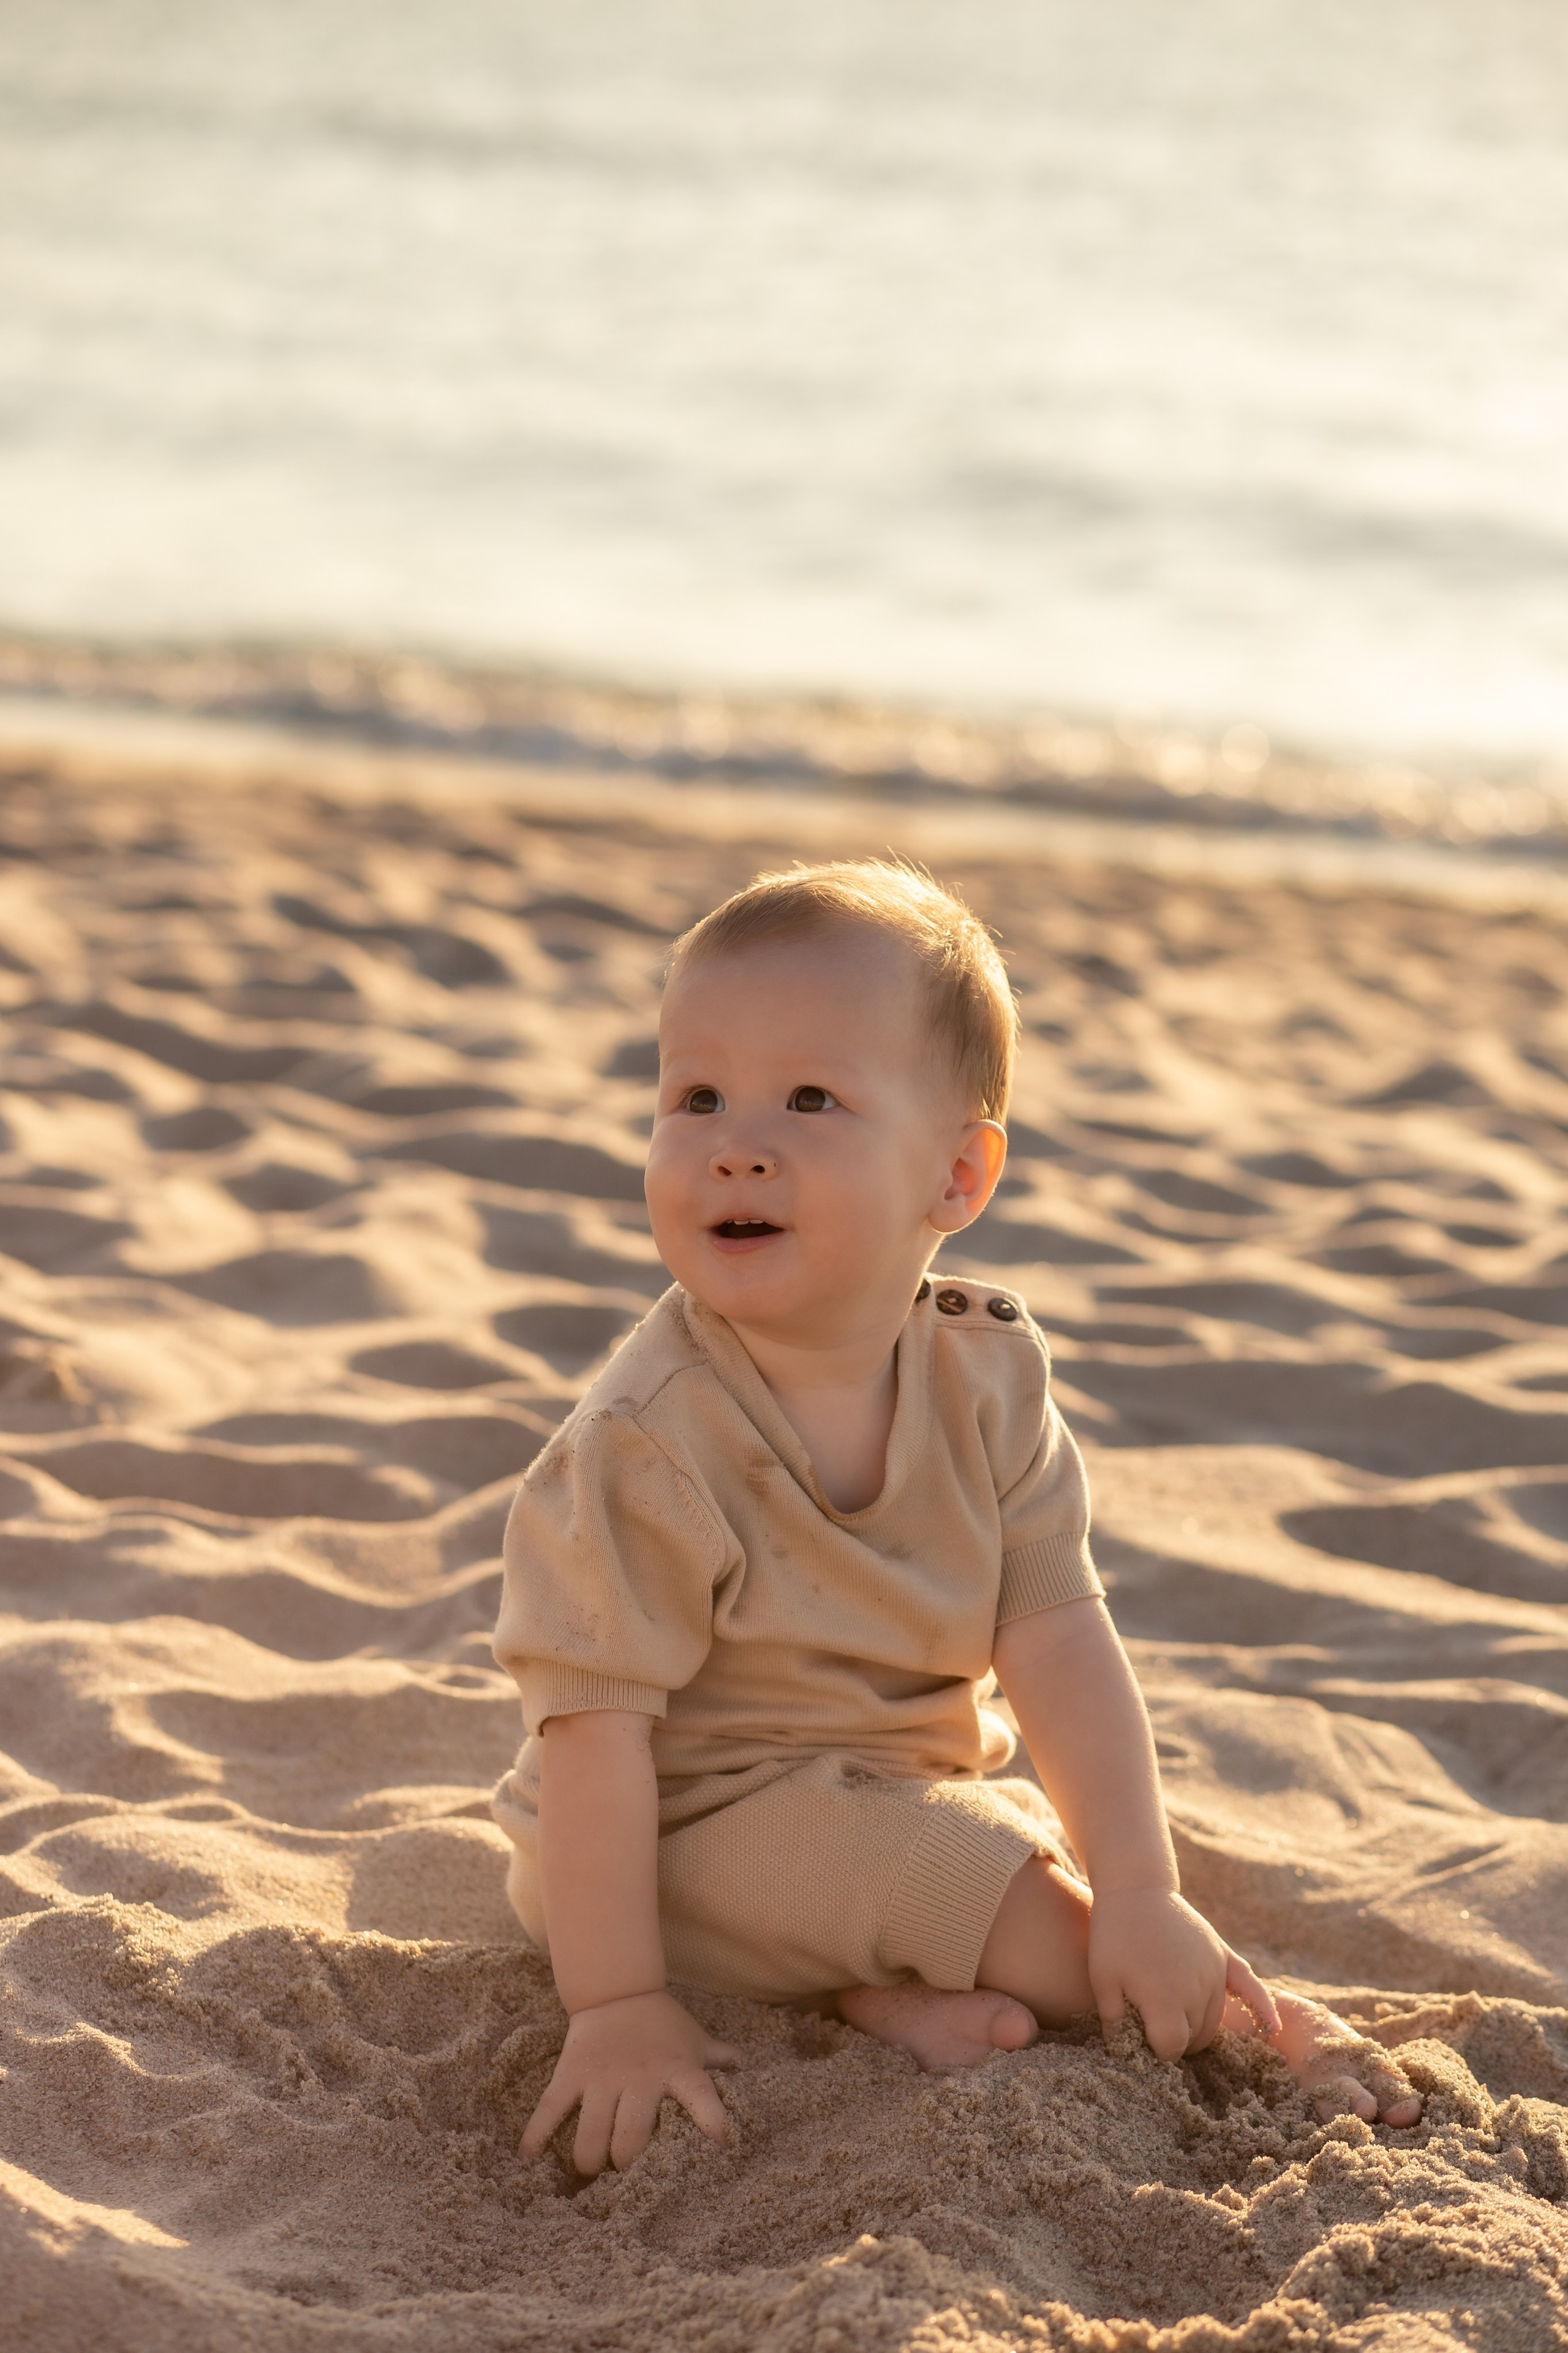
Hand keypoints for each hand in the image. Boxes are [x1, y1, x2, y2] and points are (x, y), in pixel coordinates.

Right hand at [521, 1989, 739, 2176]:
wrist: (618, 1989)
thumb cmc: (663, 2025)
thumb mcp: (694, 2040)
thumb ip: (720, 2058)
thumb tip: (746, 2068)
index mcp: (677, 2071)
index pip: (702, 2096)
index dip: (713, 2120)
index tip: (723, 2145)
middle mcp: (640, 2077)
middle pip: (630, 2139)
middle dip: (625, 2167)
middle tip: (623, 2174)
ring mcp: (602, 2077)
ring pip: (590, 2135)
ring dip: (590, 2162)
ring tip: (591, 2169)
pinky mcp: (570, 2074)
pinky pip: (550, 2109)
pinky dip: (536, 2136)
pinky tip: (528, 2160)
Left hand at [1088, 1886, 1277, 2060]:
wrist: (1135, 1889)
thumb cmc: (1113, 1936)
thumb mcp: (1102, 1980)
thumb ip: (1115, 2022)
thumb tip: (1124, 2053)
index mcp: (1166, 1999)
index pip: (1171, 2048)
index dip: (1155, 2050)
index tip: (1141, 2039)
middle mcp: (1197, 1990)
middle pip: (1194, 2037)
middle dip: (1175, 2040)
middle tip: (1153, 2029)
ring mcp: (1213, 1971)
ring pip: (1214, 2020)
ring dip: (1197, 2028)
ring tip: (1175, 2022)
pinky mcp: (1221, 1956)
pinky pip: (1249, 1987)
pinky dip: (1262, 2009)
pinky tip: (1271, 2027)